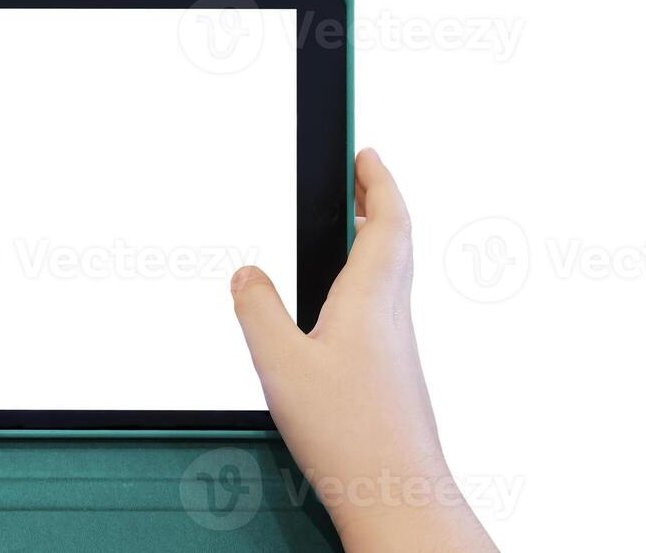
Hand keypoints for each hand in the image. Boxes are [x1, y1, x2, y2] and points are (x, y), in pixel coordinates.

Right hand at [230, 149, 497, 552]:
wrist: (397, 495)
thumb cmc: (351, 434)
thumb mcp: (280, 364)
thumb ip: (257, 310)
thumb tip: (247, 273)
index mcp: (372, 297)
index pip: (388, 217)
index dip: (378, 178)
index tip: (365, 151)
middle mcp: (393, 315)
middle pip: (395, 241)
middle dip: (376, 203)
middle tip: (355, 182)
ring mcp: (397, 346)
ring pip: (391, 277)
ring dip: (372, 243)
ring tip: (344, 233)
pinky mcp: (392, 374)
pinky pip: (381, 310)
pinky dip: (364, 285)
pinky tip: (337, 309)